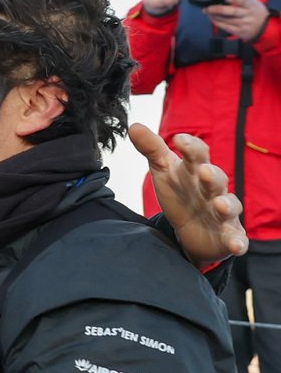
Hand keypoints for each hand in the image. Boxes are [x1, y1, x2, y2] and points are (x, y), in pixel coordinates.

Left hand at [132, 123, 246, 263]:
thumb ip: (152, 149)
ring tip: (219, 204)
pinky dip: (237, 242)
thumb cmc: (180, 193)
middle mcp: (213, 190)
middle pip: (216, 179)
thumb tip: (134, 126)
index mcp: (197, 171)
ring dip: (226, 205)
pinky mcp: (227, 235)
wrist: (190, 230)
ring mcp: (222, 213)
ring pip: (228, 206)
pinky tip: (237, 246)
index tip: (178, 140)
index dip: (190, 148)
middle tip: (203, 171)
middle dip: (211, 175)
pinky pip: (236, 238)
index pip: (198, 155)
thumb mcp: (164, 171)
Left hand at [204, 0, 269, 41]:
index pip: (243, 1)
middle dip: (218, 9)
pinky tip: (212, 19)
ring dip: (214, 16)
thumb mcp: (253, 1)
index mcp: (251, 6)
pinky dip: (218, 23)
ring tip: (207, 12)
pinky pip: (226, 28)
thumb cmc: (256, 12)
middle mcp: (247, 15)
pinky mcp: (239, 32)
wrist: (264, 27)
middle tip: (208, 8)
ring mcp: (243, 24)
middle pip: (232, 12)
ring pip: (227, 20)